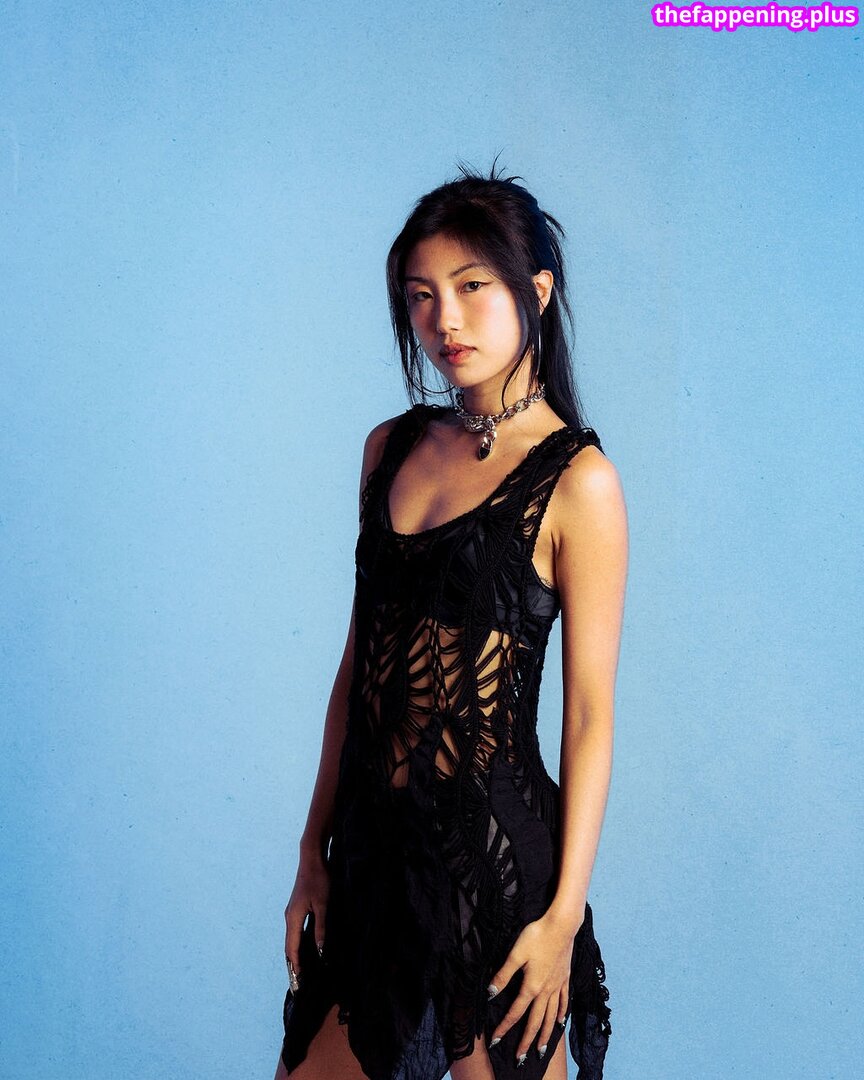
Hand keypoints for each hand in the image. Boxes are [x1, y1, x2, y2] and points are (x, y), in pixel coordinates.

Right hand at [283, 850, 329, 990]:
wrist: (311, 858)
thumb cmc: (319, 880)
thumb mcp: (323, 904)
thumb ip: (321, 928)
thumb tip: (321, 951)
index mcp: (293, 918)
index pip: (292, 949)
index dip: (295, 966)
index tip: (298, 983)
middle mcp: (289, 917)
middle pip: (289, 947)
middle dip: (292, 965)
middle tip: (297, 984)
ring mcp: (291, 912)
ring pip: (291, 940)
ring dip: (294, 956)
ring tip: (300, 972)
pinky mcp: (296, 908)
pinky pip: (294, 932)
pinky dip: (297, 945)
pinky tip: (303, 949)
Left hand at [486, 911, 582, 1065]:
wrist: (562, 925)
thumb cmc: (536, 936)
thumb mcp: (515, 953)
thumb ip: (503, 975)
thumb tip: (491, 993)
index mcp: (531, 986)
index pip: (515, 1012)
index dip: (504, 1028)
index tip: (495, 1041)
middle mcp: (546, 991)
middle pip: (536, 1022)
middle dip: (526, 1041)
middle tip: (520, 1058)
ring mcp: (558, 986)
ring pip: (551, 1017)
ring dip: (546, 1035)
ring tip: (541, 1049)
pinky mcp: (565, 978)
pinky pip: (564, 1002)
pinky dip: (561, 1014)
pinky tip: (561, 1022)